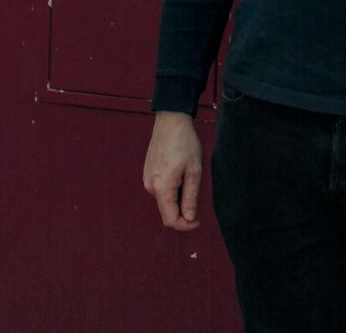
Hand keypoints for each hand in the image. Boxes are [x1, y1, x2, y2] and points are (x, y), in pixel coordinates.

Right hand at [142, 111, 202, 230]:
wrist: (171, 119)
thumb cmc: (185, 142)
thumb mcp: (194, 170)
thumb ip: (190, 197)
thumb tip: (189, 219)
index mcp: (162, 188)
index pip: (170, 220)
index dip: (185, 225)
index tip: (198, 221)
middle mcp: (150, 186)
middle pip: (167, 210)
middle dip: (183, 209)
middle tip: (196, 190)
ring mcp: (147, 178)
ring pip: (164, 199)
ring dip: (178, 196)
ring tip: (189, 175)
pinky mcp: (148, 172)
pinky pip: (161, 188)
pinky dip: (172, 188)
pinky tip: (180, 171)